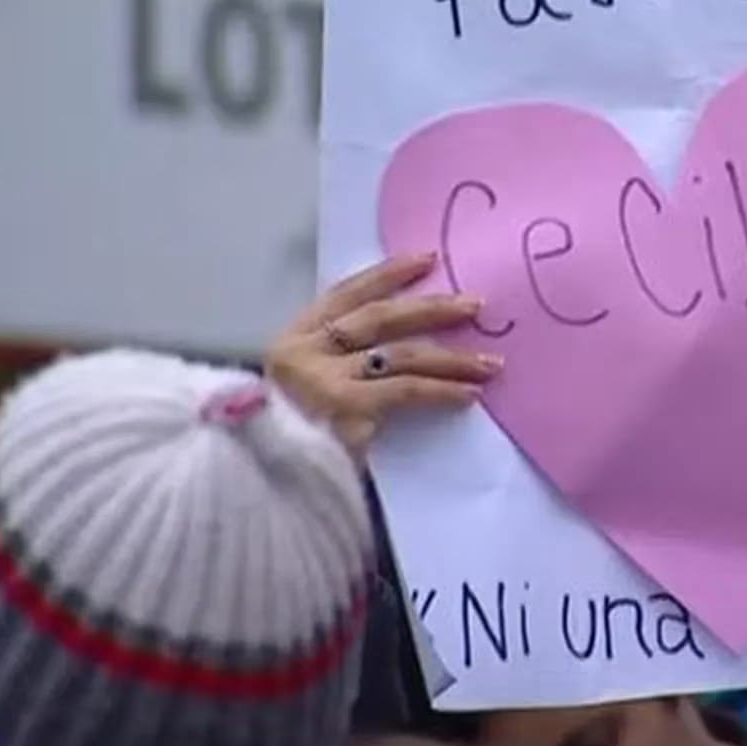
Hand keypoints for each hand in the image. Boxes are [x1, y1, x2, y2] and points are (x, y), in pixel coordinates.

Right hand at [266, 252, 501, 458]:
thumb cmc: (283, 441)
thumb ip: (335, 363)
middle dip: (431, 309)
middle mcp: (306, 350)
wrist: (257, 486)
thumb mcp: (298, 390)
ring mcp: (324, 379)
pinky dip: (441, 390)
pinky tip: (468, 394)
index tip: (427, 260)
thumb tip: (403, 340)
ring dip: (451, 357)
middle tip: (475, 305)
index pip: (347, 293)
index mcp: (293, 338)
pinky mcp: (346, 409)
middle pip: (381, 317)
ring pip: (401, 353)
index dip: (388, 274)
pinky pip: (406, 391)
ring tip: (489, 363)